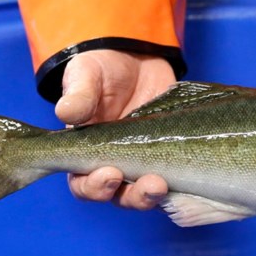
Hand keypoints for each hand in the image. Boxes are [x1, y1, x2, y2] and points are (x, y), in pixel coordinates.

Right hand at [56, 49, 176, 209]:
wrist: (136, 59)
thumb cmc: (102, 70)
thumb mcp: (86, 75)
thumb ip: (78, 95)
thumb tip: (66, 112)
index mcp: (84, 154)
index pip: (83, 184)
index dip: (94, 187)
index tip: (110, 174)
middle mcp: (112, 165)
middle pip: (118, 196)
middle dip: (134, 195)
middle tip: (149, 184)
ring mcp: (142, 163)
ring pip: (146, 193)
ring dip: (154, 194)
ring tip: (163, 184)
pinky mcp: (168, 156)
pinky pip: (174, 178)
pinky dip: (179, 184)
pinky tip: (189, 179)